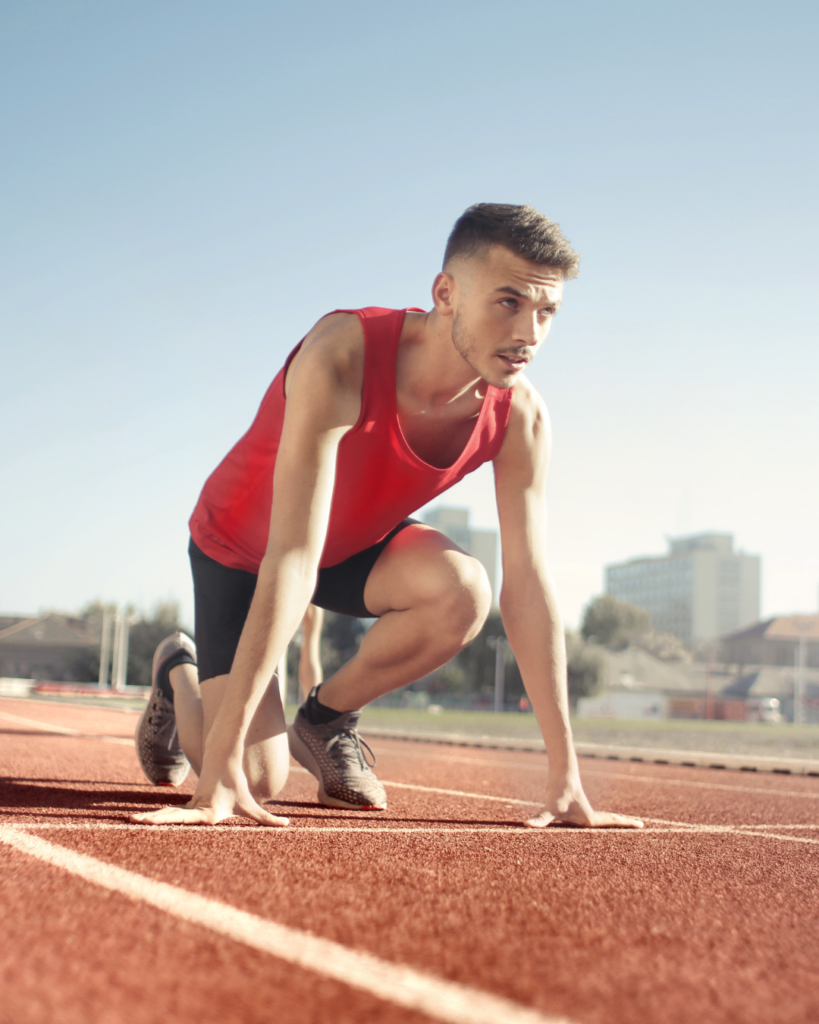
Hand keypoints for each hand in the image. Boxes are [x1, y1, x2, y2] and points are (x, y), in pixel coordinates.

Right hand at [130, 757, 288, 827]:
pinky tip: (140, 822)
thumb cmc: (239, 786)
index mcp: (208, 812)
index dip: (176, 820)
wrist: (225, 761)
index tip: (165, 822)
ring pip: (168, 814)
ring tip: (130, 822)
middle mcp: (196, 810)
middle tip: (134, 823)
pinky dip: (156, 818)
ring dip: (150, 819)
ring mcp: (189, 807)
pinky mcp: (187, 806)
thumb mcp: (252, 805)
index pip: (189, 818)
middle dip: (154, 820)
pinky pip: (170, 815)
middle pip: (172, 816)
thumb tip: (287, 825)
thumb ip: (267, 819)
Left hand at [524, 770, 643, 829]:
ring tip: (625, 824)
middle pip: (611, 821)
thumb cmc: (555, 792)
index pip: (612, 823)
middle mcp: (589, 815)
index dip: (626, 825)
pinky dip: (602, 818)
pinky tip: (597, 823)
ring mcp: (583, 810)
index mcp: (588, 819)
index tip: (642, 825)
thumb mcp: (548, 809)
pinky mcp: (576, 806)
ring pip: (604, 818)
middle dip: (624, 825)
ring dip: (615, 822)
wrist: (558, 772)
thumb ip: (539, 820)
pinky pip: (594, 815)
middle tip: (640, 826)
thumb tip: (526, 826)